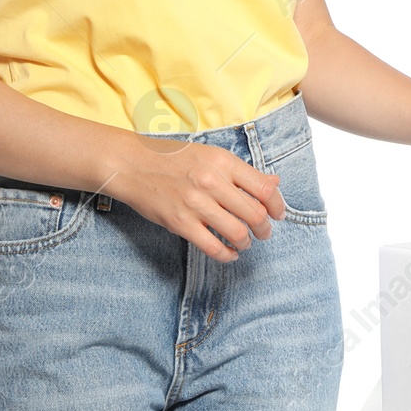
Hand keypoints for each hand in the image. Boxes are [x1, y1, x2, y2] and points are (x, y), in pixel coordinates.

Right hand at [102, 136, 286, 262]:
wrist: (133, 164)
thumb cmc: (173, 158)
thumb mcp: (211, 155)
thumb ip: (242, 172)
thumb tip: (275, 182)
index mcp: (223, 161)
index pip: (264, 188)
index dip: (278, 205)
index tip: (278, 214)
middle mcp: (212, 181)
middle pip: (254, 213)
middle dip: (265, 229)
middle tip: (264, 232)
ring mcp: (196, 204)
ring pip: (237, 233)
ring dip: (247, 242)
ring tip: (245, 242)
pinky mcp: (180, 223)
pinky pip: (213, 247)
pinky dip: (227, 254)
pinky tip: (229, 253)